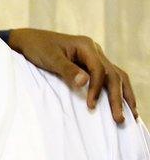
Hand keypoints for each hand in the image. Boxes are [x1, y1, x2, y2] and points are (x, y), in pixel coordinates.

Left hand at [8, 28, 137, 122]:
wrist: (28, 40)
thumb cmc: (37, 47)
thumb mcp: (49, 58)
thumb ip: (67, 70)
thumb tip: (85, 82)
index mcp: (86, 46)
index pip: (100, 70)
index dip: (97, 89)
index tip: (91, 106)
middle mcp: (94, 51)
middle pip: (113, 75)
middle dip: (117, 97)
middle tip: (119, 119)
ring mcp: (94, 57)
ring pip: (116, 76)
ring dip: (124, 94)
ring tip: (132, 114)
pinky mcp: (89, 64)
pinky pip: (108, 77)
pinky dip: (116, 90)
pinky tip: (121, 102)